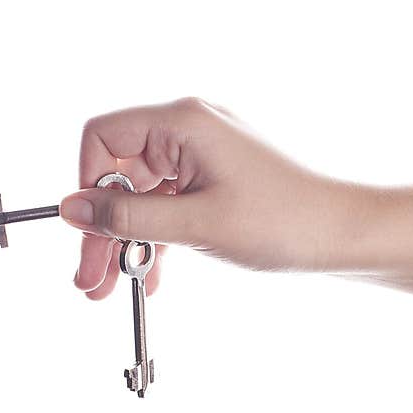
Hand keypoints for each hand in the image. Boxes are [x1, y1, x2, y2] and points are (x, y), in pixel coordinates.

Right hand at [60, 98, 351, 299]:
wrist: (340, 235)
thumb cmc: (283, 221)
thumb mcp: (196, 224)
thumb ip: (128, 216)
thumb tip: (71, 208)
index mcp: (183, 124)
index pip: (102, 137)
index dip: (87, 184)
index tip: (90, 231)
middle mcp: (187, 132)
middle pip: (117, 174)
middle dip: (102, 229)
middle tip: (90, 280)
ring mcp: (199, 157)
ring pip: (139, 196)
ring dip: (124, 241)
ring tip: (112, 288)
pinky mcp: (209, 182)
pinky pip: (166, 207)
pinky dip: (154, 239)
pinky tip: (149, 276)